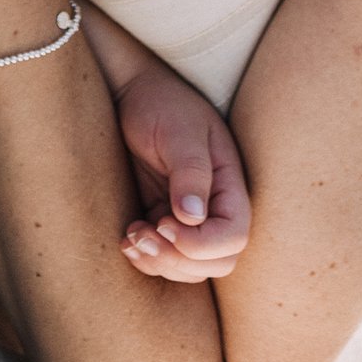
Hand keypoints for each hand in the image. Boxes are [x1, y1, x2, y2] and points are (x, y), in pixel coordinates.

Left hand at [114, 62, 251, 284]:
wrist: (134, 92)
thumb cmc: (161, 103)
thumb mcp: (178, 130)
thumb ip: (190, 171)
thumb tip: (194, 217)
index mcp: (229, 184)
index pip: (233, 236)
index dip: (202, 245)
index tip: (165, 224)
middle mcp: (216, 206)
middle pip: (218, 262)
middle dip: (179, 261)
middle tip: (144, 235)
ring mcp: (191, 218)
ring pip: (191, 269)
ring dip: (160, 264)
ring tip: (132, 237)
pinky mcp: (165, 221)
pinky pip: (167, 260)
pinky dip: (147, 260)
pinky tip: (128, 238)